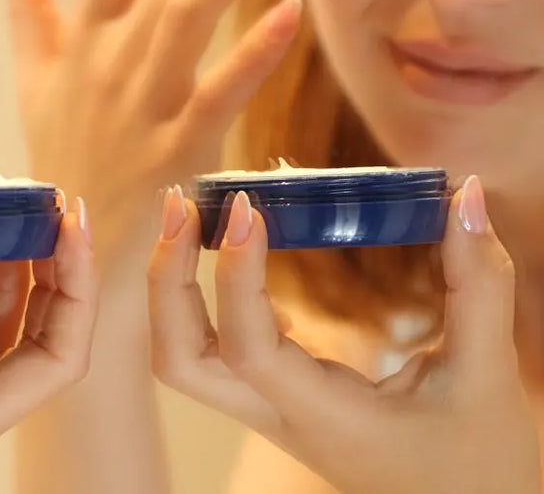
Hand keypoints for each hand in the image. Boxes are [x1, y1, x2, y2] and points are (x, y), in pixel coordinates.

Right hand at [0, 0, 316, 268]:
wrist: (67, 259)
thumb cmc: (60, 163)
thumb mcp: (33, 79)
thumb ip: (23, 4)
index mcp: (80, 34)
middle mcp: (110, 58)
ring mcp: (142, 104)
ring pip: (192, 11)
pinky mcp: (176, 152)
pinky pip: (216, 94)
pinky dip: (252, 54)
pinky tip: (292, 13)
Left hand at [149, 177, 539, 493]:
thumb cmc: (480, 458)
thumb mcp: (489, 374)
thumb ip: (478, 285)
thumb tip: (466, 195)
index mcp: (323, 418)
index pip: (247, 349)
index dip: (236, 276)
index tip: (248, 208)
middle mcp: (277, 417)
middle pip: (177, 359)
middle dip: (165, 278)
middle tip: (181, 203)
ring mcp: (266, 412)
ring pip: (182, 357)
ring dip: (171, 286)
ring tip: (188, 214)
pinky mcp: (271, 398)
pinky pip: (212, 349)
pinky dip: (203, 297)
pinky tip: (236, 250)